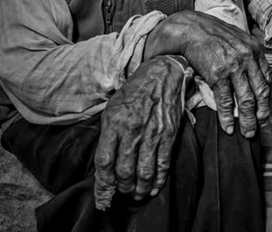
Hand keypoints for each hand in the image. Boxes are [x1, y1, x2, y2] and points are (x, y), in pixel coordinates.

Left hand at [93, 55, 187, 209]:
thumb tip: (106, 162)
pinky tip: (153, 188)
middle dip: (122, 189)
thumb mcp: (113, 107)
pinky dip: (158, 180)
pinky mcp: (168, 135)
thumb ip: (109, 134)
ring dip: (139, 189)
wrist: (161, 75)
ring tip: (136, 195)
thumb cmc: (134, 91)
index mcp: (114, 122)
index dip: (103, 183)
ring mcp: (152, 133)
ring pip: (144, 172)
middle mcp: (132, 130)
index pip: (104, 162)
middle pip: (124, 171)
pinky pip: (163, 164)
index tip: (104, 193)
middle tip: (122, 194)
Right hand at [145, 11, 270, 137]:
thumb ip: (250, 56)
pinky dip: (227, 117)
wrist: (192, 29)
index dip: (267, 98)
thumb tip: (258, 76)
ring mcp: (233, 67)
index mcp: (255, 50)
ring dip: (248, 120)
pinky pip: (225, 101)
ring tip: (248, 133)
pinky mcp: (218, 75)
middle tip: (261, 126)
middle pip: (260, 92)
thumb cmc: (214, 35)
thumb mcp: (239, 39)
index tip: (265, 111)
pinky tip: (228, 128)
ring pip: (246, 100)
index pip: (267, 79)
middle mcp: (248, 58)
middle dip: (261, 113)